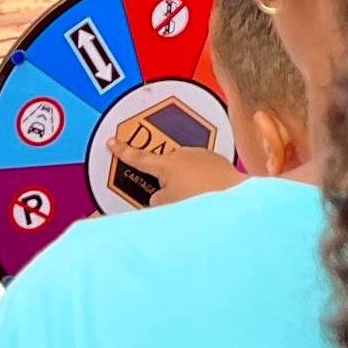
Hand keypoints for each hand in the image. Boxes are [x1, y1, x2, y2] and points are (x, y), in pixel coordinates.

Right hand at [114, 122, 244, 206]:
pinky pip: (202, 173)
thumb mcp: (166, 205)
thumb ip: (156, 199)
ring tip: (197, 200)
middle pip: (165, 169)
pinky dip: (203, 183)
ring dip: (187, 184)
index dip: (123, 151)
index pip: (138, 157)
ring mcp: (202, 155)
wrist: (236, 196)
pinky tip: (209, 195)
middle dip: (166, 182)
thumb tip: (161, 195)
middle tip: (177, 199)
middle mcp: (183, 154)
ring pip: (185, 171)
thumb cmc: (201, 199)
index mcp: (166, 164)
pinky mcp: (218, 161)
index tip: (112, 141)